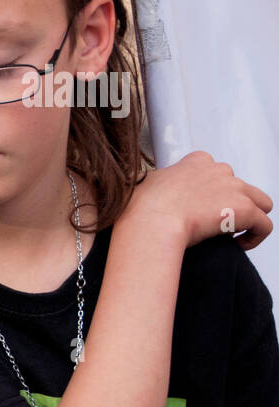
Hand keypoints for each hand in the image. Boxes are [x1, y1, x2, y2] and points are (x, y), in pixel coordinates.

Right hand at [126, 152, 273, 250]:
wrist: (150, 222)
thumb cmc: (142, 207)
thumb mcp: (145, 184)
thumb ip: (157, 182)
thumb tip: (147, 186)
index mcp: (197, 161)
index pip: (217, 172)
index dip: (212, 192)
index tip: (201, 209)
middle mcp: (220, 170)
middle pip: (239, 187)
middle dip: (230, 205)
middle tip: (213, 224)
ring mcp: (235, 188)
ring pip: (260, 202)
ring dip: (250, 218)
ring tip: (233, 235)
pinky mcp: (244, 210)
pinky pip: (264, 225)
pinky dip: (256, 236)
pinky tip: (239, 246)